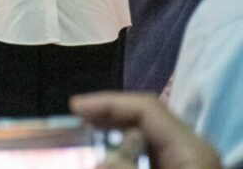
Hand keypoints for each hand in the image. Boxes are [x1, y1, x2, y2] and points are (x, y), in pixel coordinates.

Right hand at [70, 92, 221, 168]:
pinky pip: (147, 154)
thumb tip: (97, 159)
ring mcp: (185, 162)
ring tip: (80, 139)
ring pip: (143, 137)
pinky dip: (122, 154)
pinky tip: (105, 158)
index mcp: (191, 147)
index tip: (74, 106)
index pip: (147, 107)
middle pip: (144, 118)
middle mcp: (189, 149)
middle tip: (73, 121)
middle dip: (106, 117)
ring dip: (110, 136)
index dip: (108, 101)